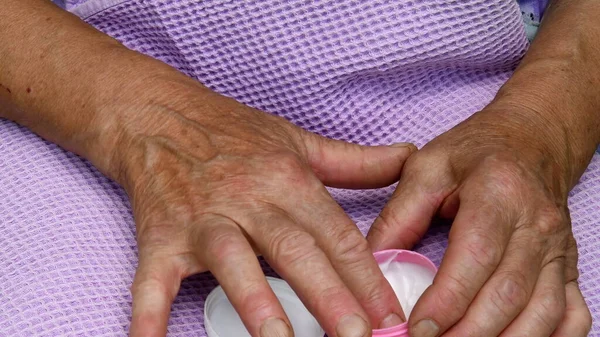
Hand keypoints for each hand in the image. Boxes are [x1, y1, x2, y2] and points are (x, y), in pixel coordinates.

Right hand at [114, 85, 412, 336]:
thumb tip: (407, 158)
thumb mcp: (298, 142)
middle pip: (294, 250)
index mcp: (287, 179)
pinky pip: (153, 279)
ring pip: (233, 261)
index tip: (392, 317)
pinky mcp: (160, 235)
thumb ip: (356, 160)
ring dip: (256, 302)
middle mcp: (248, 199)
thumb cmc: (233, 132)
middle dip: (330, 296)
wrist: (158, 116)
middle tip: (359, 336)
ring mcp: (202, 218)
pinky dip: (150, 314)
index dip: (368, 276)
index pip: (336, 233)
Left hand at [367, 105, 592, 336]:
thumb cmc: (475, 153)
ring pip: (543, 312)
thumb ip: (400, 214)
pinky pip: (572, 314)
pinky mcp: (568, 265)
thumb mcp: (426, 167)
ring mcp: (559, 249)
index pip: (476, 256)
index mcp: (498, 194)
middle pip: (509, 294)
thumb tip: (374, 263)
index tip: (417, 328)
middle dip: (469, 332)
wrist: (529, 140)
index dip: (448, 299)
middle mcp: (537, 224)